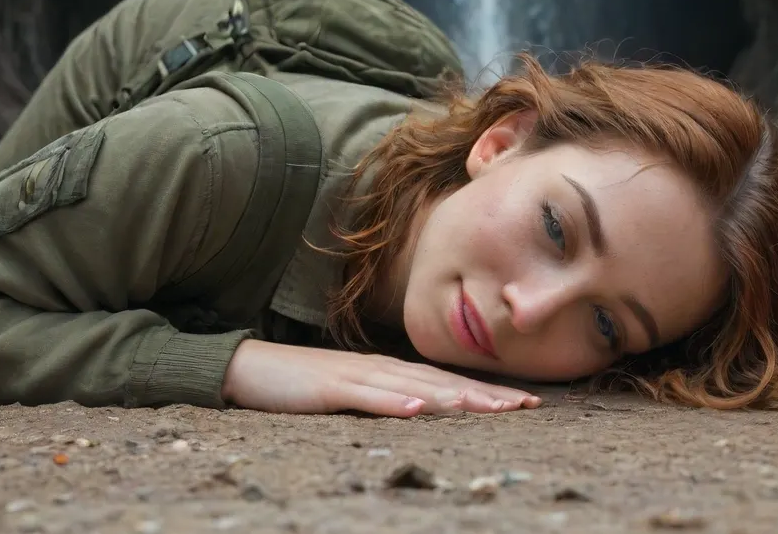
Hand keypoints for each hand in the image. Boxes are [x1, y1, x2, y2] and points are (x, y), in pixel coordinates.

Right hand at [221, 339, 542, 416]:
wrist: (248, 368)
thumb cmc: (300, 383)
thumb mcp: (351, 391)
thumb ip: (385, 397)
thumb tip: (424, 410)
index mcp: (387, 370)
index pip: (446, 380)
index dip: (487, 390)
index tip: (526, 401)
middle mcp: (379, 368)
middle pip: (442, 381)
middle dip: (486, 393)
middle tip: (529, 405)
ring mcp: (355, 376)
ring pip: (414, 387)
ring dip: (454, 397)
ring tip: (490, 408)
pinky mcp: (330, 388)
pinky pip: (366, 396)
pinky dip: (395, 402)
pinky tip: (420, 409)